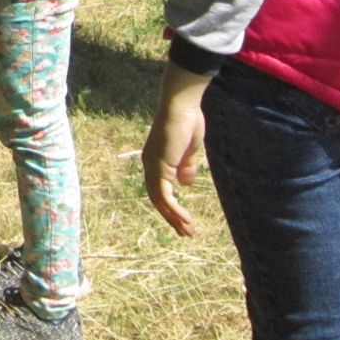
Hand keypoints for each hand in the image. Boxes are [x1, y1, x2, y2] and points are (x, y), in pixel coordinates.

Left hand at [142, 61, 210, 237]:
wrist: (182, 106)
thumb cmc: (187, 122)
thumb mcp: (189, 150)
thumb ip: (186, 167)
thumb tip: (185, 184)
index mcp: (156, 160)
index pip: (159, 190)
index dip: (170, 207)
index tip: (184, 221)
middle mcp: (150, 164)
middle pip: (157, 198)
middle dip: (171, 217)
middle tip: (186, 233)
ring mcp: (152, 165)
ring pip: (159, 200)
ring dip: (173, 218)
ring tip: (187, 231)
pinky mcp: (159, 166)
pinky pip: (163, 195)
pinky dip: (173, 209)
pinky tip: (184, 219)